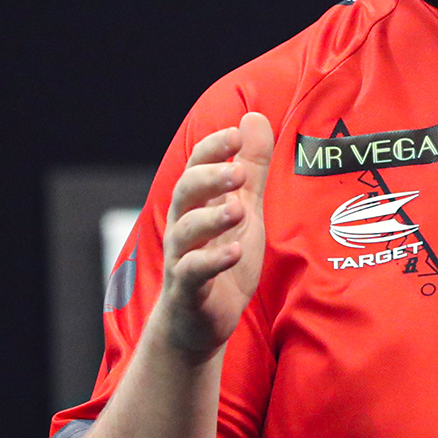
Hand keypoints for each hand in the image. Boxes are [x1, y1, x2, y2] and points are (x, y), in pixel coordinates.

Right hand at [155, 112, 273, 357]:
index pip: (198, 166)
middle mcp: (184, 226)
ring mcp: (183, 257)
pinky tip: (234, 251)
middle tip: (238, 171)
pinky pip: (194, 272)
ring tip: (238, 210)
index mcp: (198, 204)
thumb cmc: (222, 258)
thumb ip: (252, 167)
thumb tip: (254, 117)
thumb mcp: (246, 210)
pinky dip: (213, 261)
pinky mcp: (189, 290)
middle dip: (210, 178)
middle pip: (186, 192)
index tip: (236, 134)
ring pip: (186, 231)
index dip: (214, 149)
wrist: (200, 321)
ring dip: (212, 218)